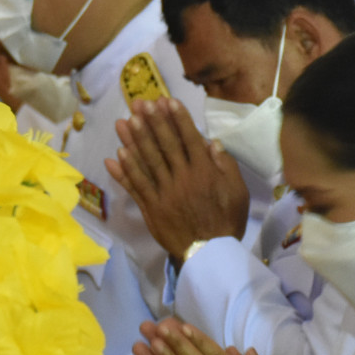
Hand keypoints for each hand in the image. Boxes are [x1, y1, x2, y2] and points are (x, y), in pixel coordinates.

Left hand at [107, 98, 248, 264]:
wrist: (210, 254)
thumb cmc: (227, 221)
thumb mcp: (238, 192)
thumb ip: (225, 165)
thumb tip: (212, 142)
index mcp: (204, 172)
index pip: (188, 139)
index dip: (177, 118)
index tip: (166, 101)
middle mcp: (182, 178)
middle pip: (164, 145)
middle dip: (152, 122)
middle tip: (140, 102)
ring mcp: (164, 193)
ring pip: (147, 162)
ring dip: (134, 140)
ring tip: (125, 120)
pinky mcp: (151, 208)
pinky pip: (136, 187)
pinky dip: (126, 171)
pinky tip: (116, 155)